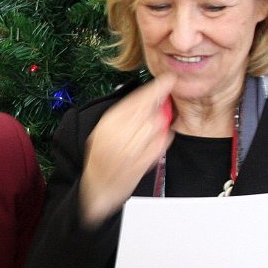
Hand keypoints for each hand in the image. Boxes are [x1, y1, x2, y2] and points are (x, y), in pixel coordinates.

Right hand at [77, 75, 176, 224]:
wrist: (98, 188)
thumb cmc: (102, 157)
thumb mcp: (104, 131)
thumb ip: (123, 114)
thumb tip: (148, 96)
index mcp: (106, 125)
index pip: (135, 100)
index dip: (155, 89)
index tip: (168, 80)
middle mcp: (116, 137)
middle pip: (147, 111)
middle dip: (161, 102)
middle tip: (169, 95)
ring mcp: (128, 153)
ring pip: (155, 127)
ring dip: (162, 121)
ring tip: (162, 119)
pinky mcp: (139, 166)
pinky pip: (159, 146)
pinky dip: (164, 138)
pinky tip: (163, 135)